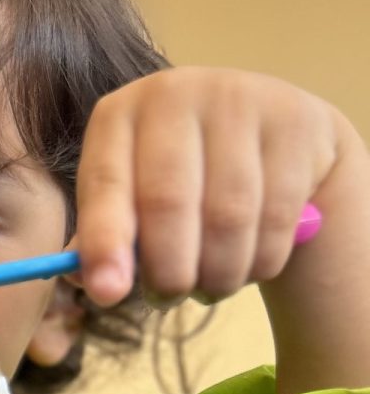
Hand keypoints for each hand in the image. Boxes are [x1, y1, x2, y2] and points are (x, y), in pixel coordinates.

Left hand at [74, 67, 348, 307]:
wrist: (274, 140)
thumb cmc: (185, 181)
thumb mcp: (134, 199)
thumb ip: (107, 240)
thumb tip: (98, 286)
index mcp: (118, 115)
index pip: (105, 183)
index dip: (105, 242)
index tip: (108, 293)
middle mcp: (175, 93)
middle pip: (167, 201)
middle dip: (167, 271)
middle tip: (167, 300)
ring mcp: (239, 100)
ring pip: (227, 217)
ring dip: (217, 274)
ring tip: (210, 287)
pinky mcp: (295, 121)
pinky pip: (276, 217)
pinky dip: (260, 261)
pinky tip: (250, 264)